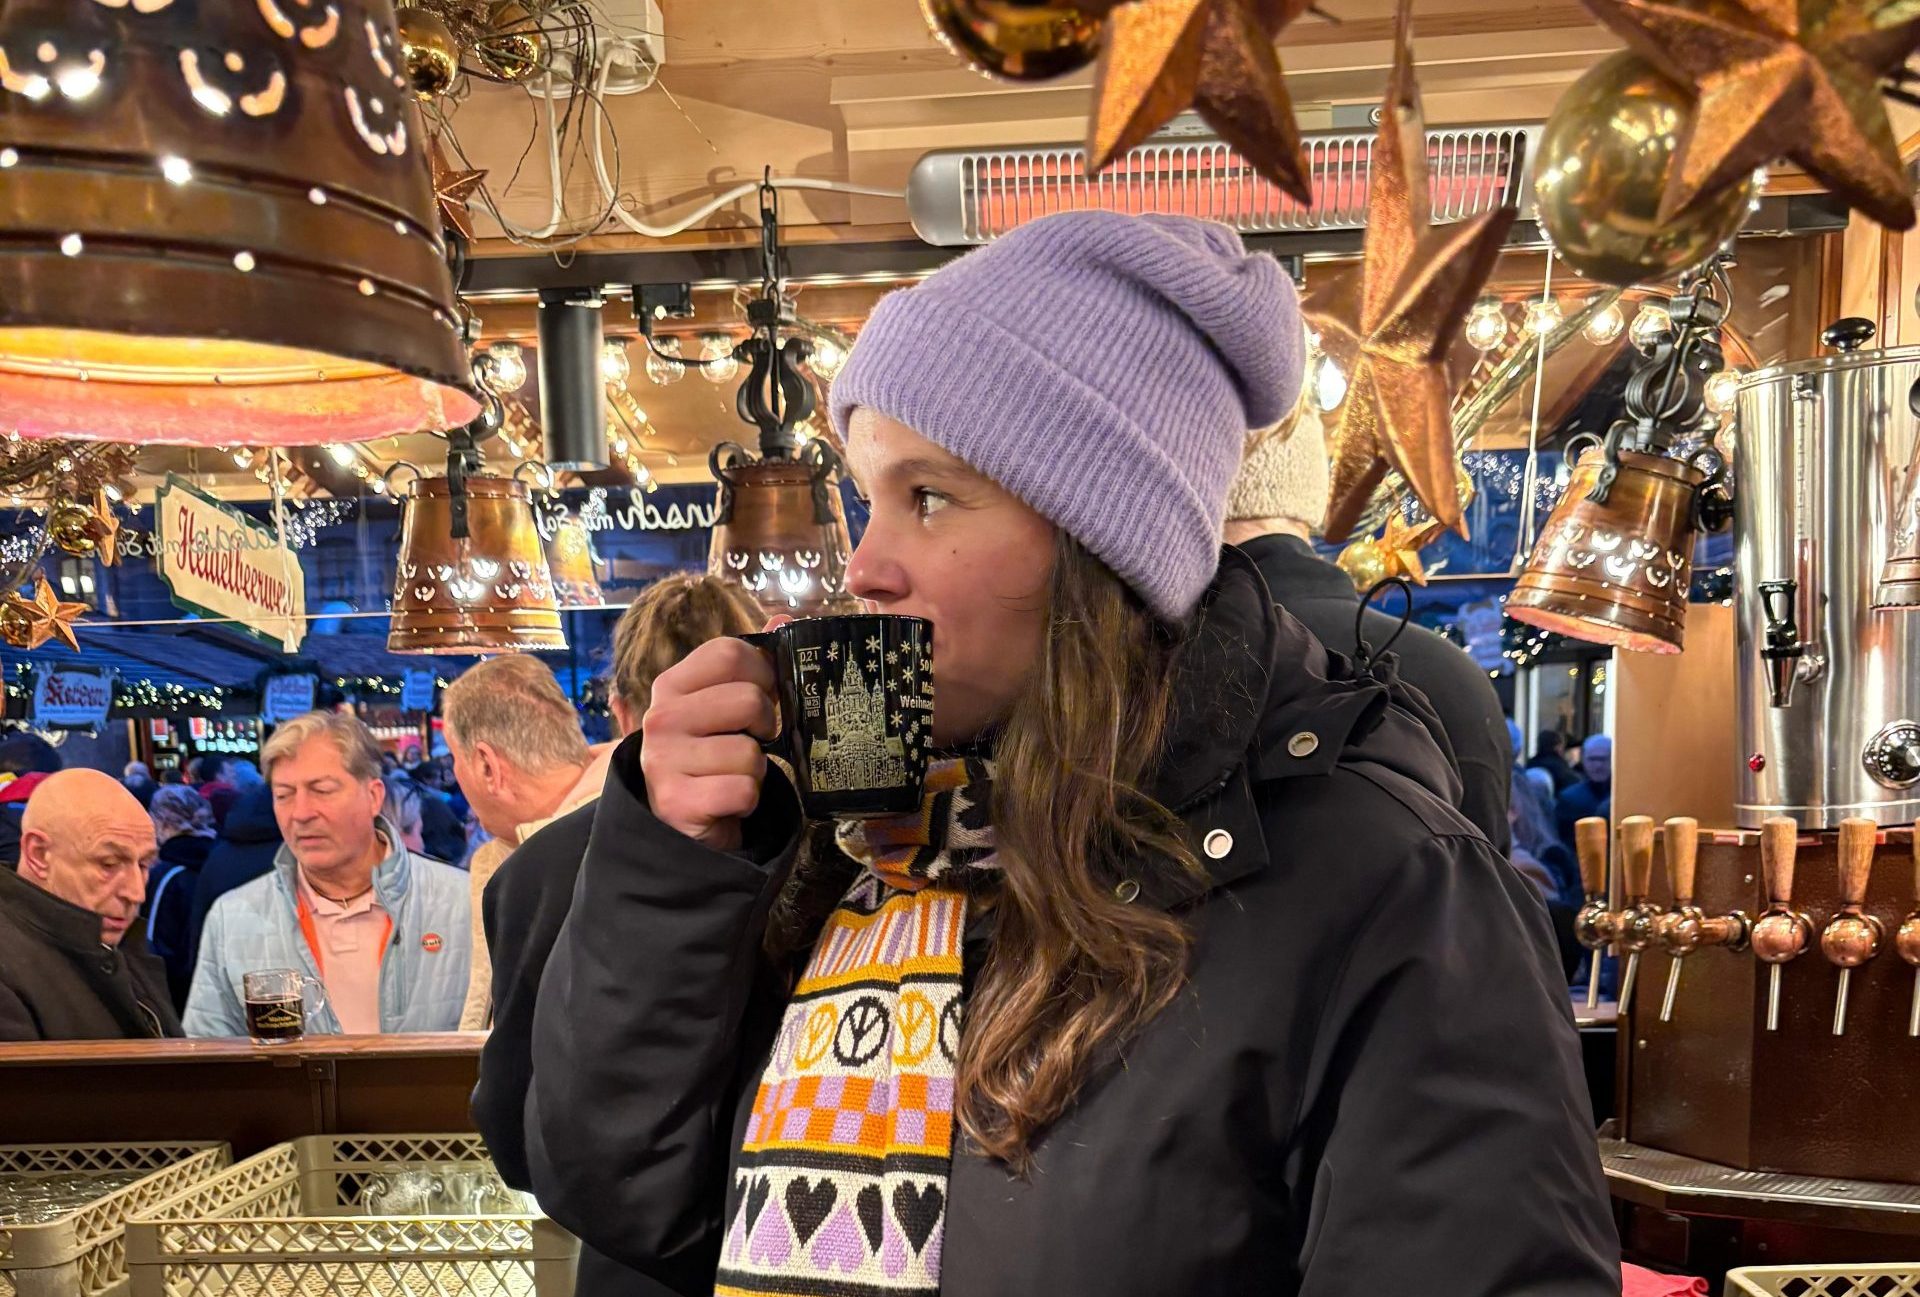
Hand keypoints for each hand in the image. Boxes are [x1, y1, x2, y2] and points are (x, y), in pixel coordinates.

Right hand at [639, 621, 784, 850]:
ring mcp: (664, 761)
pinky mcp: (678, 802)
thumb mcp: (720, 708)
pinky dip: (747, 800)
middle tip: (750, 742)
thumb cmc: (707, 759)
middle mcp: (660, 718)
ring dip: (755, 771)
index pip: (728, 652)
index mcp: (670, 686)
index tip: (765, 694)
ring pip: (750, 753)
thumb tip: (783, 620)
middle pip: (748, 699)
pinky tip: (727, 802)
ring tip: (732, 776)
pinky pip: (744, 790)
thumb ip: (749, 666)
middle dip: (765, 726)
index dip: (762, 671)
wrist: (677, 825)